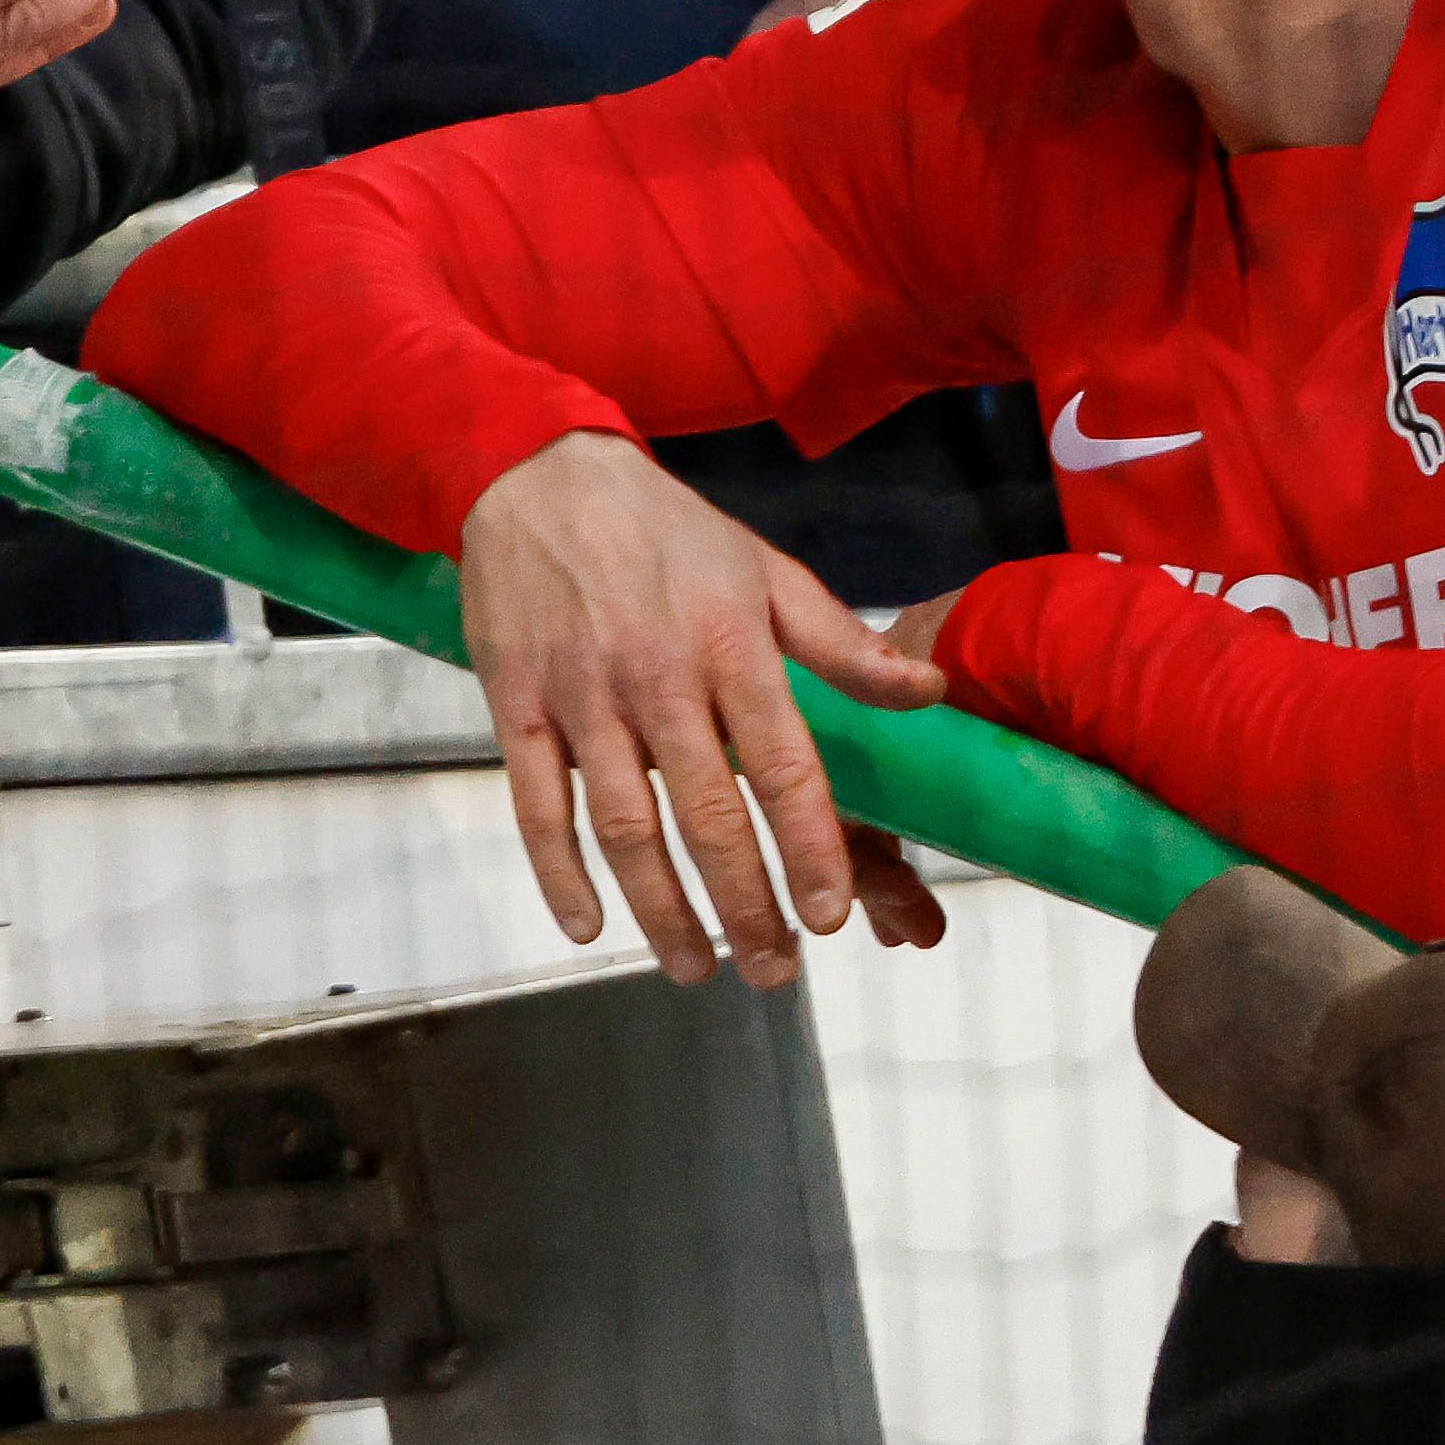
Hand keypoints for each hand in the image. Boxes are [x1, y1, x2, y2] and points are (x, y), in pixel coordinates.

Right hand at [457, 430, 942, 990]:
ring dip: (662, 910)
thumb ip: (842, 643)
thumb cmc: (664, 530)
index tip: (831, 914)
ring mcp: (579, 696)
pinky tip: (589, 927)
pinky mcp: (514, 707)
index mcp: (729, 643)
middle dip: (745, 906)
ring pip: (623, 827)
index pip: (782, 765)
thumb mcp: (764, 569)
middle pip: (706, 815)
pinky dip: (558, 876)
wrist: (536, 475)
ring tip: (698, 967)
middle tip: (774, 969)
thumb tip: (930, 692)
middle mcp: (656, 676)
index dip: (809, 848)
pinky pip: (536, 807)